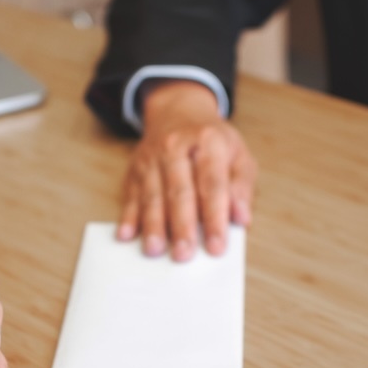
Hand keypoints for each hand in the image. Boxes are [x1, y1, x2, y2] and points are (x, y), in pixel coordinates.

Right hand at [120, 79, 256, 261]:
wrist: (177, 113)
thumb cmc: (212, 142)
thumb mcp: (238, 154)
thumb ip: (242, 186)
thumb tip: (242, 218)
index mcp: (208, 142)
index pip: (212, 184)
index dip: (215, 217)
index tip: (217, 246)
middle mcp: (176, 147)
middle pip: (179, 191)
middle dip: (181, 225)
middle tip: (184, 255)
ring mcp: (152, 159)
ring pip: (152, 195)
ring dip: (153, 225)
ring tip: (155, 250)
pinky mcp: (135, 169)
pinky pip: (131, 195)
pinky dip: (127, 216)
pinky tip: (126, 235)